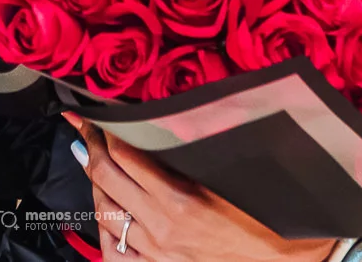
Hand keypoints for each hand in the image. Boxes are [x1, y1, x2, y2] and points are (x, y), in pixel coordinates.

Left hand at [65, 114, 337, 261]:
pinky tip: (103, 207)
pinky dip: (104, 225)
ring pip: (105, 210)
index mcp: (181, 197)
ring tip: (91, 159)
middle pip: (107, 177)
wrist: (276, 257)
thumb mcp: (225, 173)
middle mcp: (162, 225)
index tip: (96, 114)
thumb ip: (190, 150)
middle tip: (85, 127)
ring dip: (94, 181)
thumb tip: (161, 121)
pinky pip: (113, 248)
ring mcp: (155, 249)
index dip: (106, 129)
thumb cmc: (258, 213)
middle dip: (91, 147)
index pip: (126, 153)